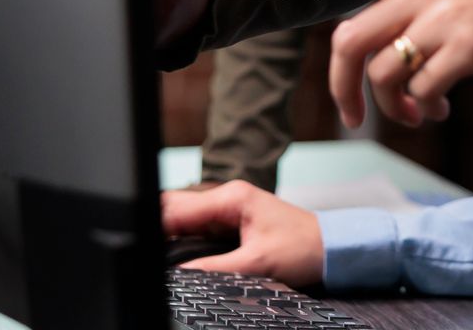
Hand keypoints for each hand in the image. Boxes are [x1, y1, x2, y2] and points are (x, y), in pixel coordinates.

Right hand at [161, 181, 323, 286]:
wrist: (331, 248)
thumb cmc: (303, 248)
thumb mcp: (256, 264)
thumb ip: (213, 269)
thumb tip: (178, 275)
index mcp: (231, 197)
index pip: (178, 207)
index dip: (155, 226)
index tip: (140, 244)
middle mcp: (227, 197)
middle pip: (177, 208)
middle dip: (159, 228)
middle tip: (146, 253)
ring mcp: (230, 208)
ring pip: (186, 218)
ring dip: (171, 234)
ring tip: (156, 255)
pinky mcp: (233, 221)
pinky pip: (199, 227)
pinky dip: (185, 239)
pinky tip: (176, 254)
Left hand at [270, 0, 472, 128]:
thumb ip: (412, 17)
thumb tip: (384, 81)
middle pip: (350, 39)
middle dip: (342, 86)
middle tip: (351, 116)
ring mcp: (445, 15)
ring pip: (384, 72)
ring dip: (393, 106)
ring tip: (416, 113)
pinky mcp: (468, 44)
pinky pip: (421, 88)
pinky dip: (423, 107)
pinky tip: (437, 109)